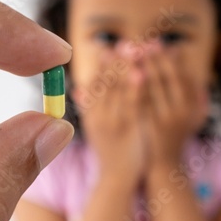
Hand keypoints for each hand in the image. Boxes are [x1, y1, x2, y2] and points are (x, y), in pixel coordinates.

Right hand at [73, 55, 146, 184]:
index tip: (107, 47)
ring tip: (133, 50)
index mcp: (90, 113)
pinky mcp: (127, 130)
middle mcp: (97, 115)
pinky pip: (131, 106)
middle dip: (115, 61)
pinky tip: (142, 73)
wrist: (117, 178)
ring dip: (125, 68)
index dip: (101, 64)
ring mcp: (111, 122)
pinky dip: (135, 88)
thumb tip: (79, 87)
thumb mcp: (96, 127)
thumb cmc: (110, 149)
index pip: (93, 83)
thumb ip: (89, 106)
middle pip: (104, 82)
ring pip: (117, 90)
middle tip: (123, 43)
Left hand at [141, 44, 208, 169]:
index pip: (183, 74)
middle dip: (154, 57)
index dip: (173, 58)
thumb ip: (199, 96)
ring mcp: (164, 119)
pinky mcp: (146, 124)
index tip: (163, 44)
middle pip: (166, 77)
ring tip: (130, 51)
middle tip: (144, 42)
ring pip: (150, 86)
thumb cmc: (180, 136)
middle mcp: (181, 111)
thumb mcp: (196, 118)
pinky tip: (120, 72)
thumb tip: (197, 71)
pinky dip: (129, 84)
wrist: (164, 164)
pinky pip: (137, 99)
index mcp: (193, 105)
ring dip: (140, 66)